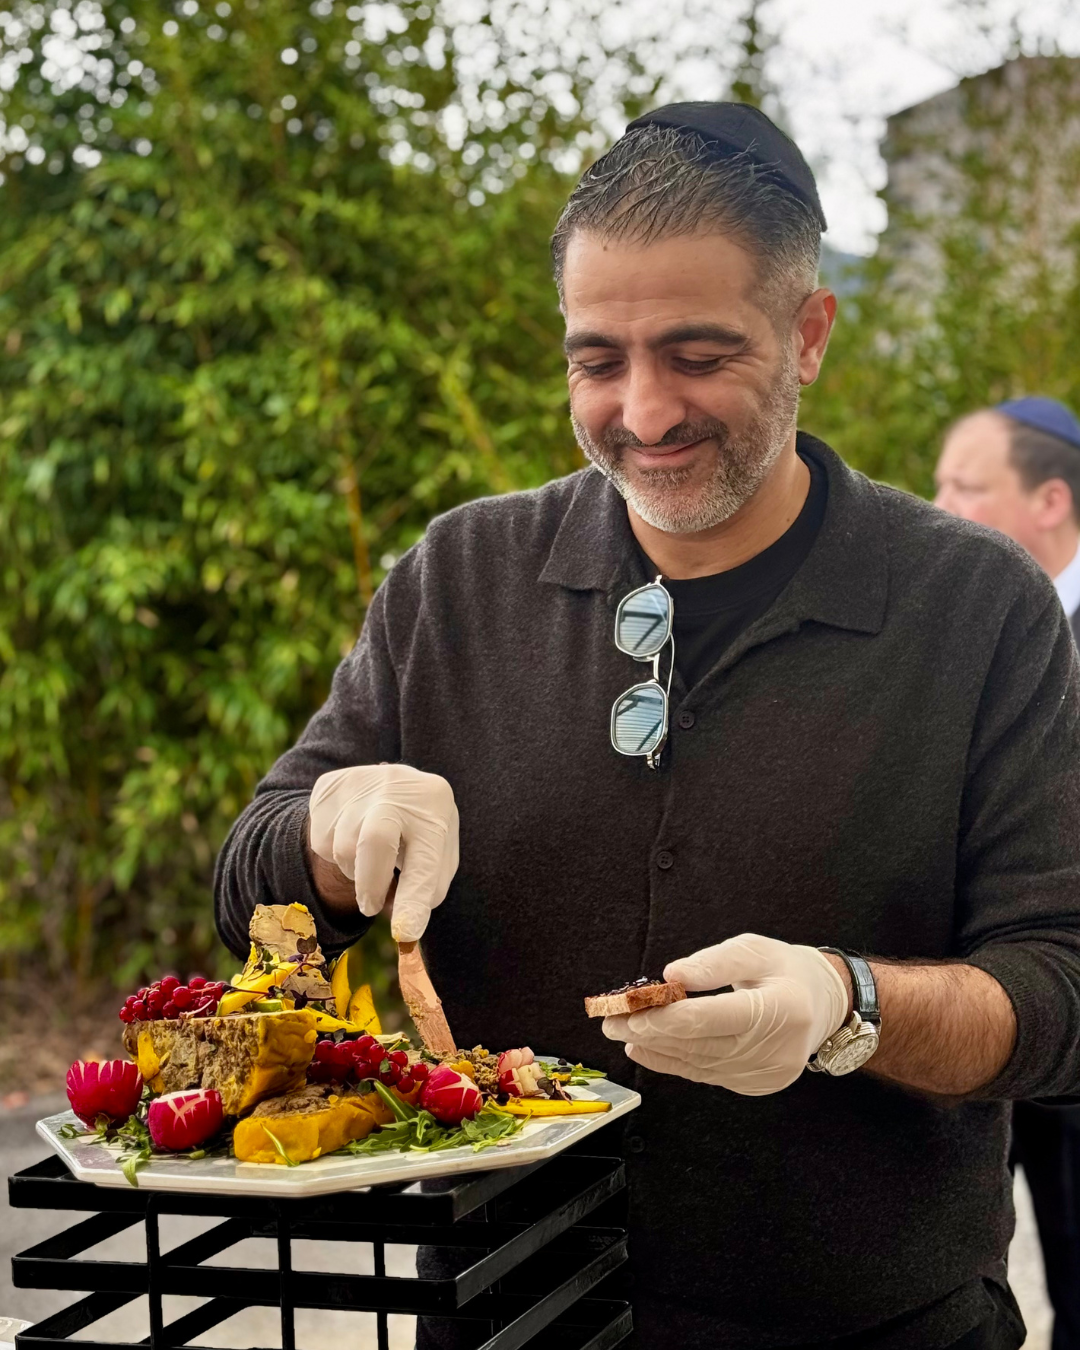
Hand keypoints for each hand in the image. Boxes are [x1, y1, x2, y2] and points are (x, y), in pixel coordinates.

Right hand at [307, 764, 458, 940]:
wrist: (394, 787)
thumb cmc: (420, 832)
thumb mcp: (438, 852)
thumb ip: (427, 887)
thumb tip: (404, 922)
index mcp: (435, 804)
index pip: (425, 859)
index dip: (414, 900)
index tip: (405, 934)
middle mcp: (398, 786)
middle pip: (373, 840)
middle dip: (371, 884)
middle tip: (371, 907)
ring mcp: (360, 782)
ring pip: (343, 849)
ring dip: (355, 871)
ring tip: (372, 859)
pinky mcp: (328, 787)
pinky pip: (321, 839)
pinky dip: (335, 853)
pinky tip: (352, 838)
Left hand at [602, 934, 848, 1095]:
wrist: (822, 1006)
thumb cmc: (786, 971)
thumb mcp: (754, 950)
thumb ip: (712, 963)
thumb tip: (671, 975)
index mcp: (782, 1010)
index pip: (715, 1018)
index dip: (670, 1018)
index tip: (633, 1011)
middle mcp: (775, 1050)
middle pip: (700, 1045)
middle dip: (650, 1033)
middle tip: (610, 1020)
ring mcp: (765, 1073)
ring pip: (699, 1064)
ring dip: (655, 1049)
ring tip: (621, 1032)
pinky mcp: (754, 1085)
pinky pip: (706, 1075)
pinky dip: (673, 1062)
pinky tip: (646, 1049)